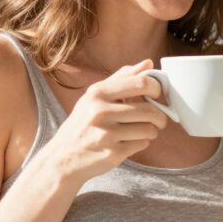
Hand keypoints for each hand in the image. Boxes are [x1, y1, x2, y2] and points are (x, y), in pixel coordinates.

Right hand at [42, 60, 168, 186]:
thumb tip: (148, 63)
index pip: (141, 83)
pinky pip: (143, 144)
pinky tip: (130, 142)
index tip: (157, 94)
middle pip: (150, 110)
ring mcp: (107, 134)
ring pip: (149, 129)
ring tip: (141, 131)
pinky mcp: (113, 153)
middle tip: (158, 119)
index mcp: (97, 94)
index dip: (156, 88)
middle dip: (160, 116)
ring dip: (151, 131)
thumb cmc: (82, 124)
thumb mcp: (94, 97)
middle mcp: (101, 112)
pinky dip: (142, 143)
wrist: (62, 158)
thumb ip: (122, 78)